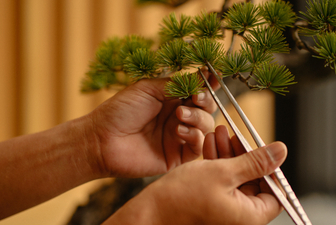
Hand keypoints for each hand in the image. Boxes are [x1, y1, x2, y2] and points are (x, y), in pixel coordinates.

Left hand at [88, 67, 218, 177]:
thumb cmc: (120, 111)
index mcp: (172, 100)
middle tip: (195, 98)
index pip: (197, 91)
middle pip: (207, 108)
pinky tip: (179, 131)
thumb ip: (175, 84)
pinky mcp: (177, 156)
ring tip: (180, 115)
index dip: (208, 84)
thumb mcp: (148, 89)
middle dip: (206, 101)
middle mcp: (178, 117)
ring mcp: (179, 137)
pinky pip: (197, 147)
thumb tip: (200, 77)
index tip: (213, 76)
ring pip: (206, 126)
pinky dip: (194, 136)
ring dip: (198, 118)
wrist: (102, 140)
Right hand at [103, 126, 286, 224]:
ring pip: (235, 178)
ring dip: (228, 154)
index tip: (259, 148)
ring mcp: (224, 211)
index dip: (269, 167)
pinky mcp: (211, 204)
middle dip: (243, 153)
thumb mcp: (223, 172)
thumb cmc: (182, 198)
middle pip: (253, 181)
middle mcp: (240, 217)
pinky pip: (221, 182)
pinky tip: (209, 145)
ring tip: (218, 133)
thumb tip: (281, 151)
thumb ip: (255, 162)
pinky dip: (217, 164)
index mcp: (250, 216)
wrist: (149, 212)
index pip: (275, 191)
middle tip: (234, 134)